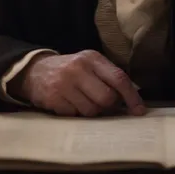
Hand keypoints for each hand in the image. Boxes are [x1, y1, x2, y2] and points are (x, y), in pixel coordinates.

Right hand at [9, 50, 145, 116]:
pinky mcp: (53, 99)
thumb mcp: (89, 65)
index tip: (139, 110)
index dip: (132, 97)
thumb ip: (109, 77)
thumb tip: (133, 100)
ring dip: (91, 111)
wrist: (35, 71)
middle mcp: (78, 68)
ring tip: (82, 101)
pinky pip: (75, 115)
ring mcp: (64, 84)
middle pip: (107, 98)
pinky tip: (69, 103)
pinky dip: (75, 113)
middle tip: (102, 104)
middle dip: (108, 106)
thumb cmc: (71, 70)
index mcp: (92, 58)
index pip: (118, 78)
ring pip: (92, 111)